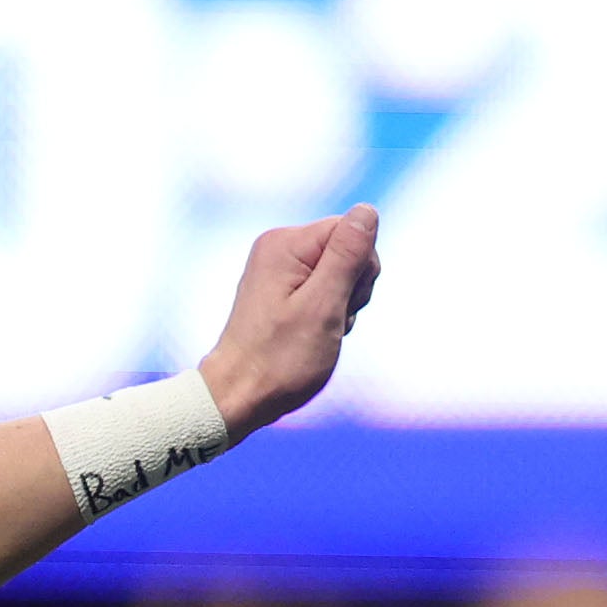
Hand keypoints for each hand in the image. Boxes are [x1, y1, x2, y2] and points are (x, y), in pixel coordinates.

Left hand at [196, 204, 383, 438]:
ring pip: (340, 272)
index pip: (352, 230)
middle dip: (351, 288)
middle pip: (347, 249)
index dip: (360, 270)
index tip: (338, 305)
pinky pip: (324, 288)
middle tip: (328, 323)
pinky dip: (328, 313)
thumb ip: (347, 256)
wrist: (238, 396)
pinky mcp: (282, 288)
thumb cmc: (279, 360)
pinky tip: (311, 335)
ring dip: (341, 305)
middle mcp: (279, 247)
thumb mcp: (323, 307)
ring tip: (317, 333)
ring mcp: (279, 268)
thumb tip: (367, 210)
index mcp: (286, 244)